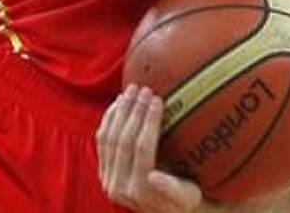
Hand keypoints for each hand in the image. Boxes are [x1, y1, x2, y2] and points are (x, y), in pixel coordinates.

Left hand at [96, 84, 202, 212]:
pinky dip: (109, 118)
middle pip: (123, 141)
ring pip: (108, 138)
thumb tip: (153, 175)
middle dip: (134, 112)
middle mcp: (118, 187)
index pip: (142, 149)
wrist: (168, 210)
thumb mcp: (187, 197)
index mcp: (140, 191)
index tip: (158, 99)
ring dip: (120, 111)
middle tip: (145, 89)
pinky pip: (101, 139)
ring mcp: (107, 178)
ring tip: (132, 89)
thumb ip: (170, 189)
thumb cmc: (186, 199)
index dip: (148, 122)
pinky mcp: (103, 170)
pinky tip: (120, 101)